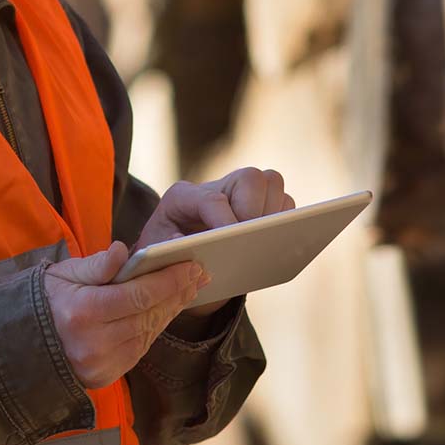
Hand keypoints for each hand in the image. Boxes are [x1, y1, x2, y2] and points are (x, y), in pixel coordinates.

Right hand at [43, 241, 207, 389]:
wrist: (24, 340)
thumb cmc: (48, 298)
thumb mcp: (66, 273)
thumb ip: (97, 264)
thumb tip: (122, 250)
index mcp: (83, 312)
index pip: (138, 295)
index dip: (169, 280)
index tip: (191, 265)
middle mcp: (94, 343)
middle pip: (149, 315)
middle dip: (177, 293)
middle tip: (199, 274)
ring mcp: (100, 364)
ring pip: (148, 333)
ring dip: (171, 310)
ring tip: (188, 289)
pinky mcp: (105, 376)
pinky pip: (140, 349)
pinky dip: (155, 327)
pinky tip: (166, 310)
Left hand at [134, 168, 295, 316]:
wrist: (176, 267)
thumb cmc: (164, 261)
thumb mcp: (158, 259)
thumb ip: (170, 255)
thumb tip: (193, 252)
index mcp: (184, 196)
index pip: (212, 199)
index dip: (225, 220)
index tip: (230, 242)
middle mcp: (216, 188)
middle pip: (251, 177)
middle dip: (255, 208)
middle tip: (252, 239)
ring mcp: (241, 197)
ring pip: (272, 183)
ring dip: (274, 215)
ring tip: (267, 243)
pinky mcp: (261, 210)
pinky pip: (286, 205)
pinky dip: (287, 224)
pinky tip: (279, 248)